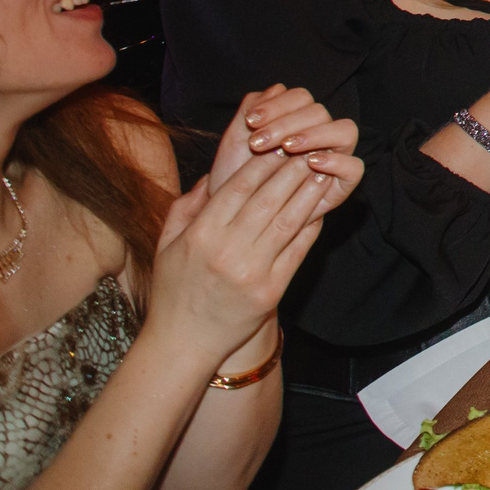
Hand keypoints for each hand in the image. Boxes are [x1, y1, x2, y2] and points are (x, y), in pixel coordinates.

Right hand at [147, 151, 341, 364]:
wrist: (184, 344)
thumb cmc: (173, 291)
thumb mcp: (167, 245)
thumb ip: (187, 206)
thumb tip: (212, 173)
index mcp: (200, 236)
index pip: (236, 189)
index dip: (260, 164)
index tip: (277, 145)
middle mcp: (227, 251)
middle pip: (267, 199)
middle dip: (290, 170)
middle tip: (308, 148)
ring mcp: (252, 271)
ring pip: (287, 221)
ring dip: (308, 192)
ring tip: (321, 169)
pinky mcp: (272, 290)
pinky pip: (297, 250)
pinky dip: (311, 226)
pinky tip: (321, 207)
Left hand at [216, 85, 360, 199]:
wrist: (234, 217)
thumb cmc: (234, 178)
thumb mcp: (235, 141)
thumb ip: (251, 110)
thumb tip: (276, 88)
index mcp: (296, 120)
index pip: (301, 97)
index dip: (278, 104)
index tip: (251, 120)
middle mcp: (319, 134)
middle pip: (320, 112)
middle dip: (288, 122)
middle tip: (259, 141)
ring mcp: (334, 157)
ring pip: (345, 131)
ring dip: (316, 134)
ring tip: (287, 147)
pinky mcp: (341, 184)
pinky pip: (355, 167)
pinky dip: (337, 161)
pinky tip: (311, 163)